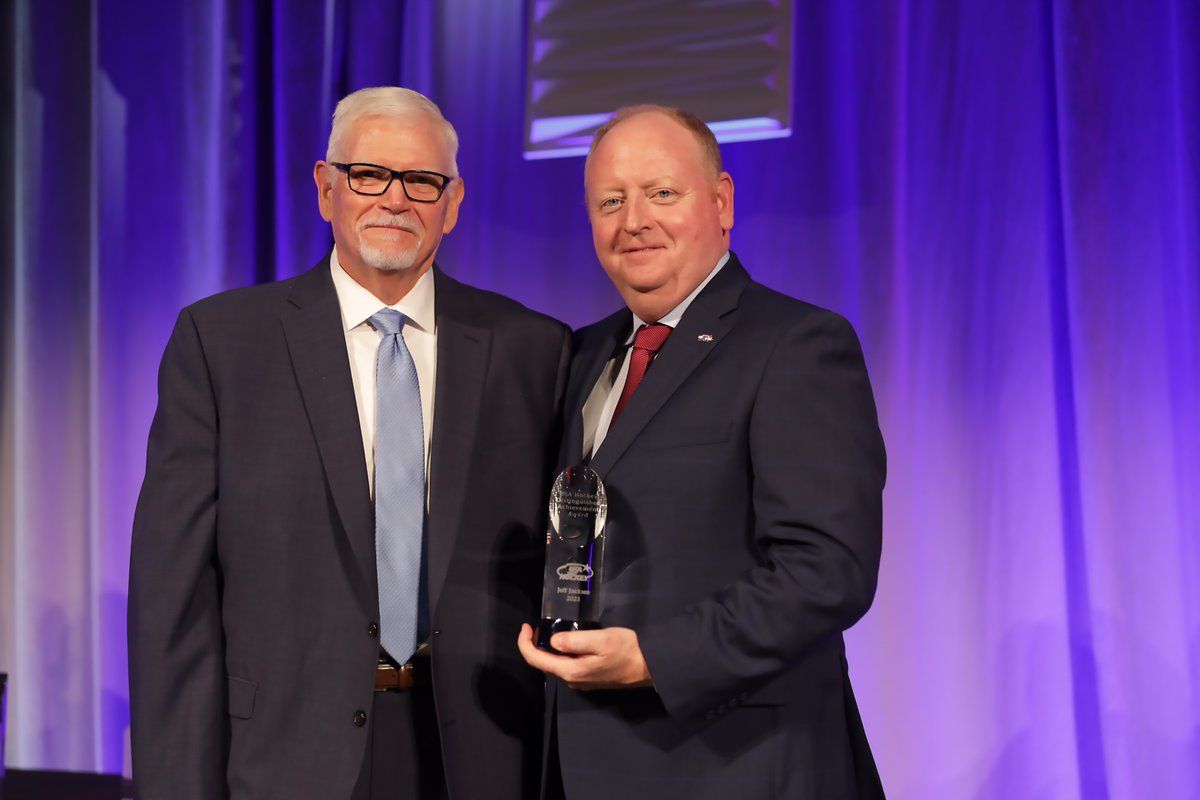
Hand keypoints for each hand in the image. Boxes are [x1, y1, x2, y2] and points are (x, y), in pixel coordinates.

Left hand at [517, 623, 653, 689]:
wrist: (650, 667)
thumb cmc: (627, 650)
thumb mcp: (601, 639)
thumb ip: (575, 640)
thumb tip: (553, 641)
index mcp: (571, 671)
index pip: (536, 660)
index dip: (525, 643)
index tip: (526, 626)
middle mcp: (572, 680)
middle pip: (543, 664)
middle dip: (534, 645)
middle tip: (536, 626)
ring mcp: (581, 682)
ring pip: (555, 666)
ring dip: (547, 650)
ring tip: (547, 631)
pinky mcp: (589, 679)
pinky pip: (566, 666)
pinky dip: (559, 654)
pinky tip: (565, 641)